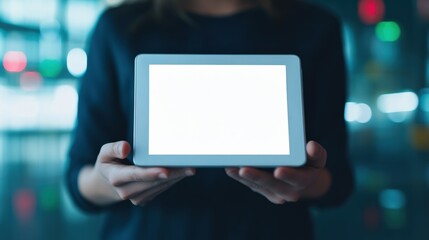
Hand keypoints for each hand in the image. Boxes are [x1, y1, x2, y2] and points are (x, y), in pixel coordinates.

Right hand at [80, 141, 194, 205]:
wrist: (106, 185)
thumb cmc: (108, 163)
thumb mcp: (104, 153)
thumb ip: (113, 148)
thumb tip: (126, 147)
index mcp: (116, 178)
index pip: (136, 175)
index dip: (151, 173)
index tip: (166, 170)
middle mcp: (126, 191)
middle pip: (153, 182)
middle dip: (173, 175)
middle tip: (190, 167)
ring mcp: (136, 198)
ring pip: (160, 186)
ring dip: (176, 178)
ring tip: (190, 168)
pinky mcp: (145, 199)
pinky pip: (161, 189)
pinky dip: (173, 180)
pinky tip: (183, 172)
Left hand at [225, 140, 328, 203]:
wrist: (301, 178)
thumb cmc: (308, 162)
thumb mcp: (317, 158)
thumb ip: (316, 153)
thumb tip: (311, 147)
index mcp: (302, 181)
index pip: (296, 179)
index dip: (288, 175)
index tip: (278, 170)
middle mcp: (287, 191)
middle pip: (271, 185)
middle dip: (257, 177)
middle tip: (244, 169)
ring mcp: (273, 193)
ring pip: (257, 186)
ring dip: (243, 178)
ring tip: (232, 168)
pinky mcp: (262, 190)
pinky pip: (250, 184)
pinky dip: (239, 177)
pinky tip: (230, 169)